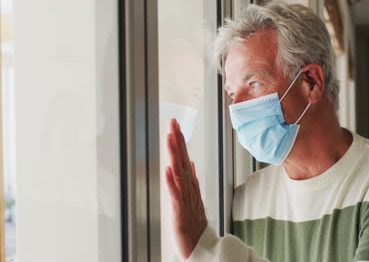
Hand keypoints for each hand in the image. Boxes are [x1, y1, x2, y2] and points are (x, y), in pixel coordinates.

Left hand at [165, 118, 207, 259]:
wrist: (200, 246)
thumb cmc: (194, 224)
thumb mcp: (193, 198)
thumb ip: (191, 180)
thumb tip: (189, 163)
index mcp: (190, 185)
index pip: (184, 158)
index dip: (180, 142)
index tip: (175, 126)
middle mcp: (188, 189)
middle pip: (182, 160)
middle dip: (177, 141)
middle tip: (173, 122)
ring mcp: (185, 199)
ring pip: (179, 173)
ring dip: (174, 154)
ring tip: (170, 138)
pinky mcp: (179, 212)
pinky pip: (175, 195)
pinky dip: (171, 182)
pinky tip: (168, 169)